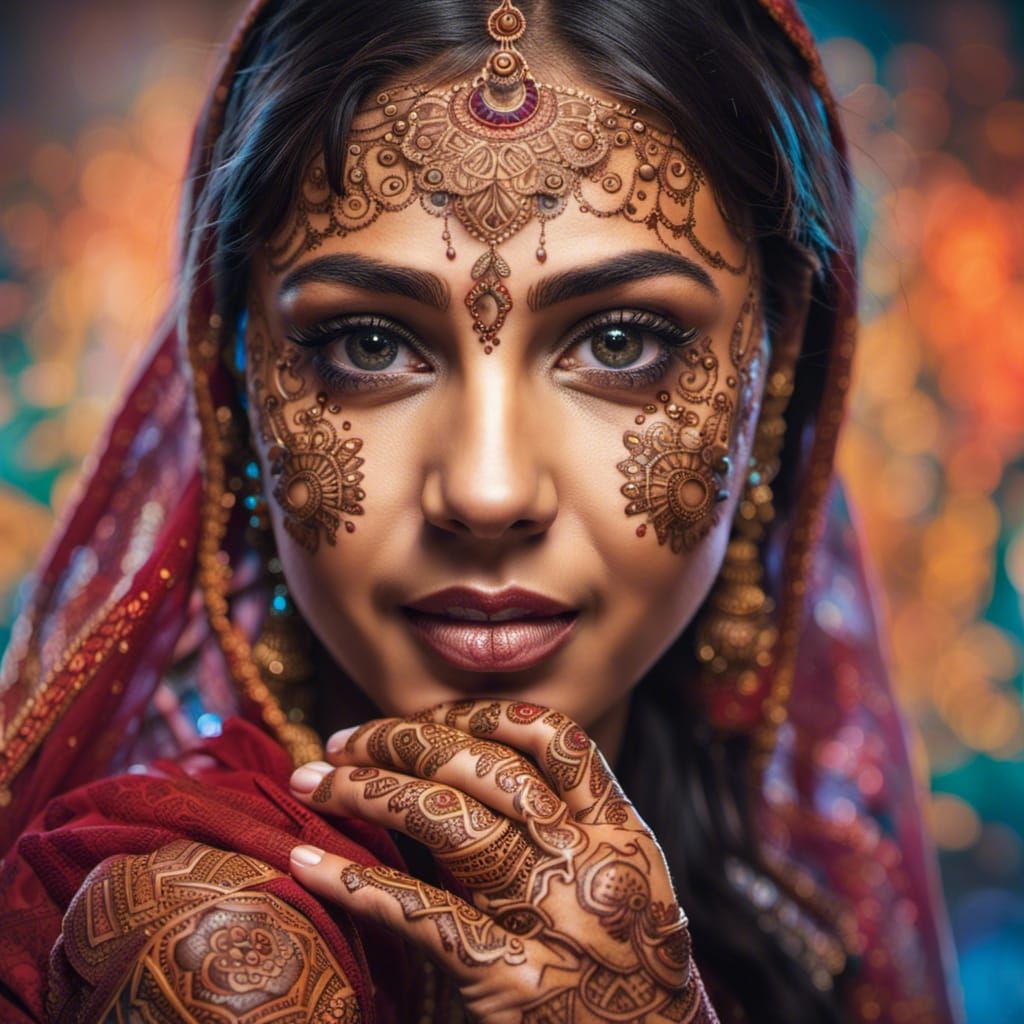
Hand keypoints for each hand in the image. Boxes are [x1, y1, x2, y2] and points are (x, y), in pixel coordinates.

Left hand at [287, 699, 715, 1022]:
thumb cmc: (633, 972)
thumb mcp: (630, 883)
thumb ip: (573, 826)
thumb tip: (475, 770)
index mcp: (620, 834)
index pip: (554, 739)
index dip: (482, 714)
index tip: (425, 716)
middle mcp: (588, 864)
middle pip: (485, 770)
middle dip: (402, 742)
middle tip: (344, 742)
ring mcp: (552, 921)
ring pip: (449, 823)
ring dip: (368, 792)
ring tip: (312, 781)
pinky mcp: (513, 984)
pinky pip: (421, 917)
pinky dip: (358, 884)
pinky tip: (308, 863)